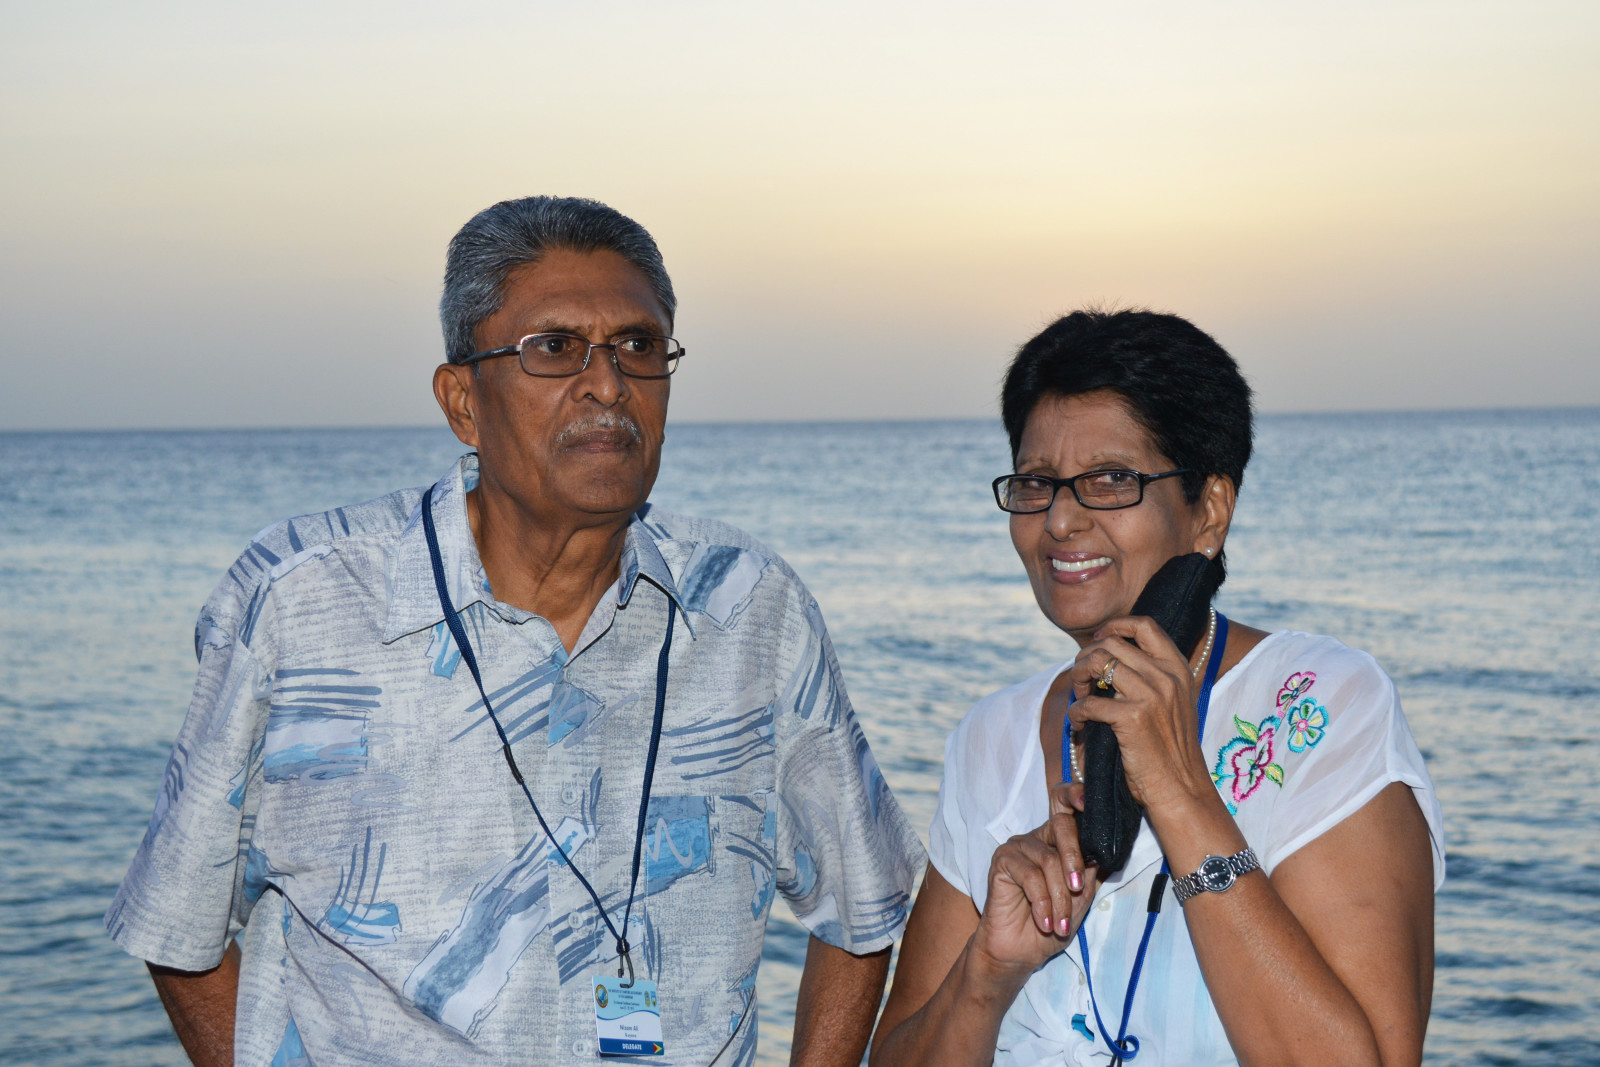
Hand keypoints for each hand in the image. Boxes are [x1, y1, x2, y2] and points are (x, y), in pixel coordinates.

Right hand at [971, 781, 1098, 976]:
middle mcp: (1038, 838)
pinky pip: (1029, 875)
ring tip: (1060, 922)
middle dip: (1074, 857)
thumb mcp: (1080, 900)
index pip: (1065, 805)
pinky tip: (1044, 921)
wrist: (1020, 953)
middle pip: (1061, 825)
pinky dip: (1042, 901)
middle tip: (1077, 889)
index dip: (1075, 795)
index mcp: (1058, 842)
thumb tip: (1101, 850)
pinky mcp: (1001, 861)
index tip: (1088, 801)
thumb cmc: (1051, 924)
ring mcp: (1018, 848)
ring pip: (1048, 859)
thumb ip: (1088, 872)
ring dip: (1059, 896)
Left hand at [1067, 615, 1213, 813]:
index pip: (1145, 625)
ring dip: (1078, 679)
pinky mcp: (1132, 717)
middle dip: (1086, 658)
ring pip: (1096, 663)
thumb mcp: (1173, 704)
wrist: (1182, 790)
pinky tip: (1078, 724)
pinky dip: (1075, 712)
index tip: (1097, 641)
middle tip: (1081, 680)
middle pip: (1111, 643)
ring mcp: (1151, 694)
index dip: (1115, 626)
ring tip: (1078, 697)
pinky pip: (1088, 702)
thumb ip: (1153, 679)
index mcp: (1178, 669)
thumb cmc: (1171, 751)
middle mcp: (1167, 676)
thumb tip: (1109, 658)